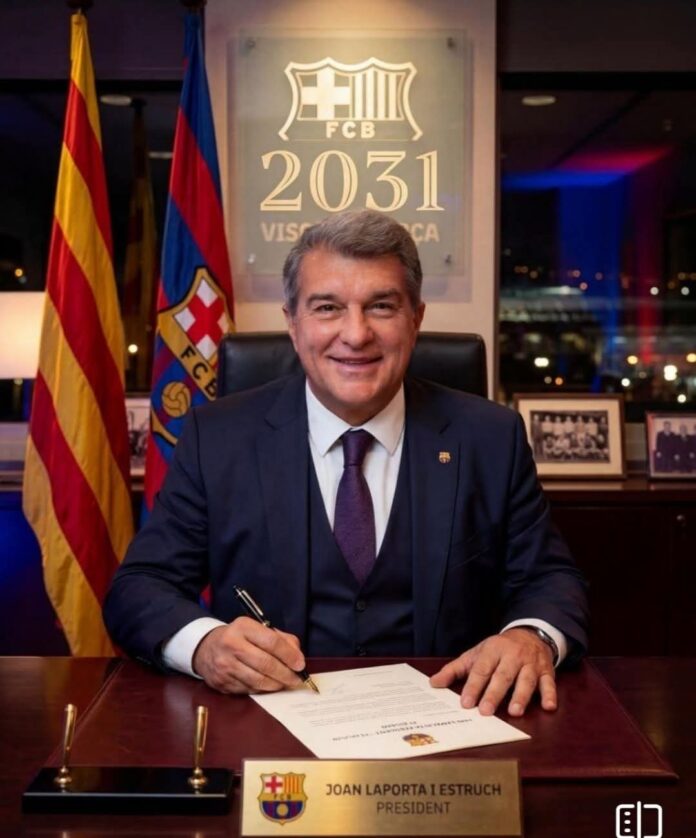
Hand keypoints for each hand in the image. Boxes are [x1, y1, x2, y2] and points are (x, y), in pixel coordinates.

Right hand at [192, 617, 305, 693]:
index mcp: (243, 627)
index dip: (289, 655)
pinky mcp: (222, 683)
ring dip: (276, 684)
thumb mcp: (257, 629)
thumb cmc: (239, 637)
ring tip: (285, 683)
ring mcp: (225, 665)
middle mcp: (232, 645)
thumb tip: (297, 657)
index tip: (300, 664)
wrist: (206, 648)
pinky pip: (249, 690)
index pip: (272, 642)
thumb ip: (281, 639)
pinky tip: (269, 686)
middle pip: (266, 664)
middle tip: (297, 680)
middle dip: (286, 674)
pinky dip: (262, 689)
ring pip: (258, 680)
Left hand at [429, 628, 555, 716]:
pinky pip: (549, 683)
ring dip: (521, 695)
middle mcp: (512, 656)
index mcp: (493, 650)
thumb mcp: (476, 654)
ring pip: (526, 679)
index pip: (481, 669)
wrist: (529, 634)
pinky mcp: (546, 671)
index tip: (465, 703)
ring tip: (514, 711)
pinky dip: (550, 694)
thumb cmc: (498, 649)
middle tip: (485, 711)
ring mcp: (530, 663)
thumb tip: (433, 683)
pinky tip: (548, 707)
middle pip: (503, 675)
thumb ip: (455, 670)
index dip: (473, 686)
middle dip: (494, 693)